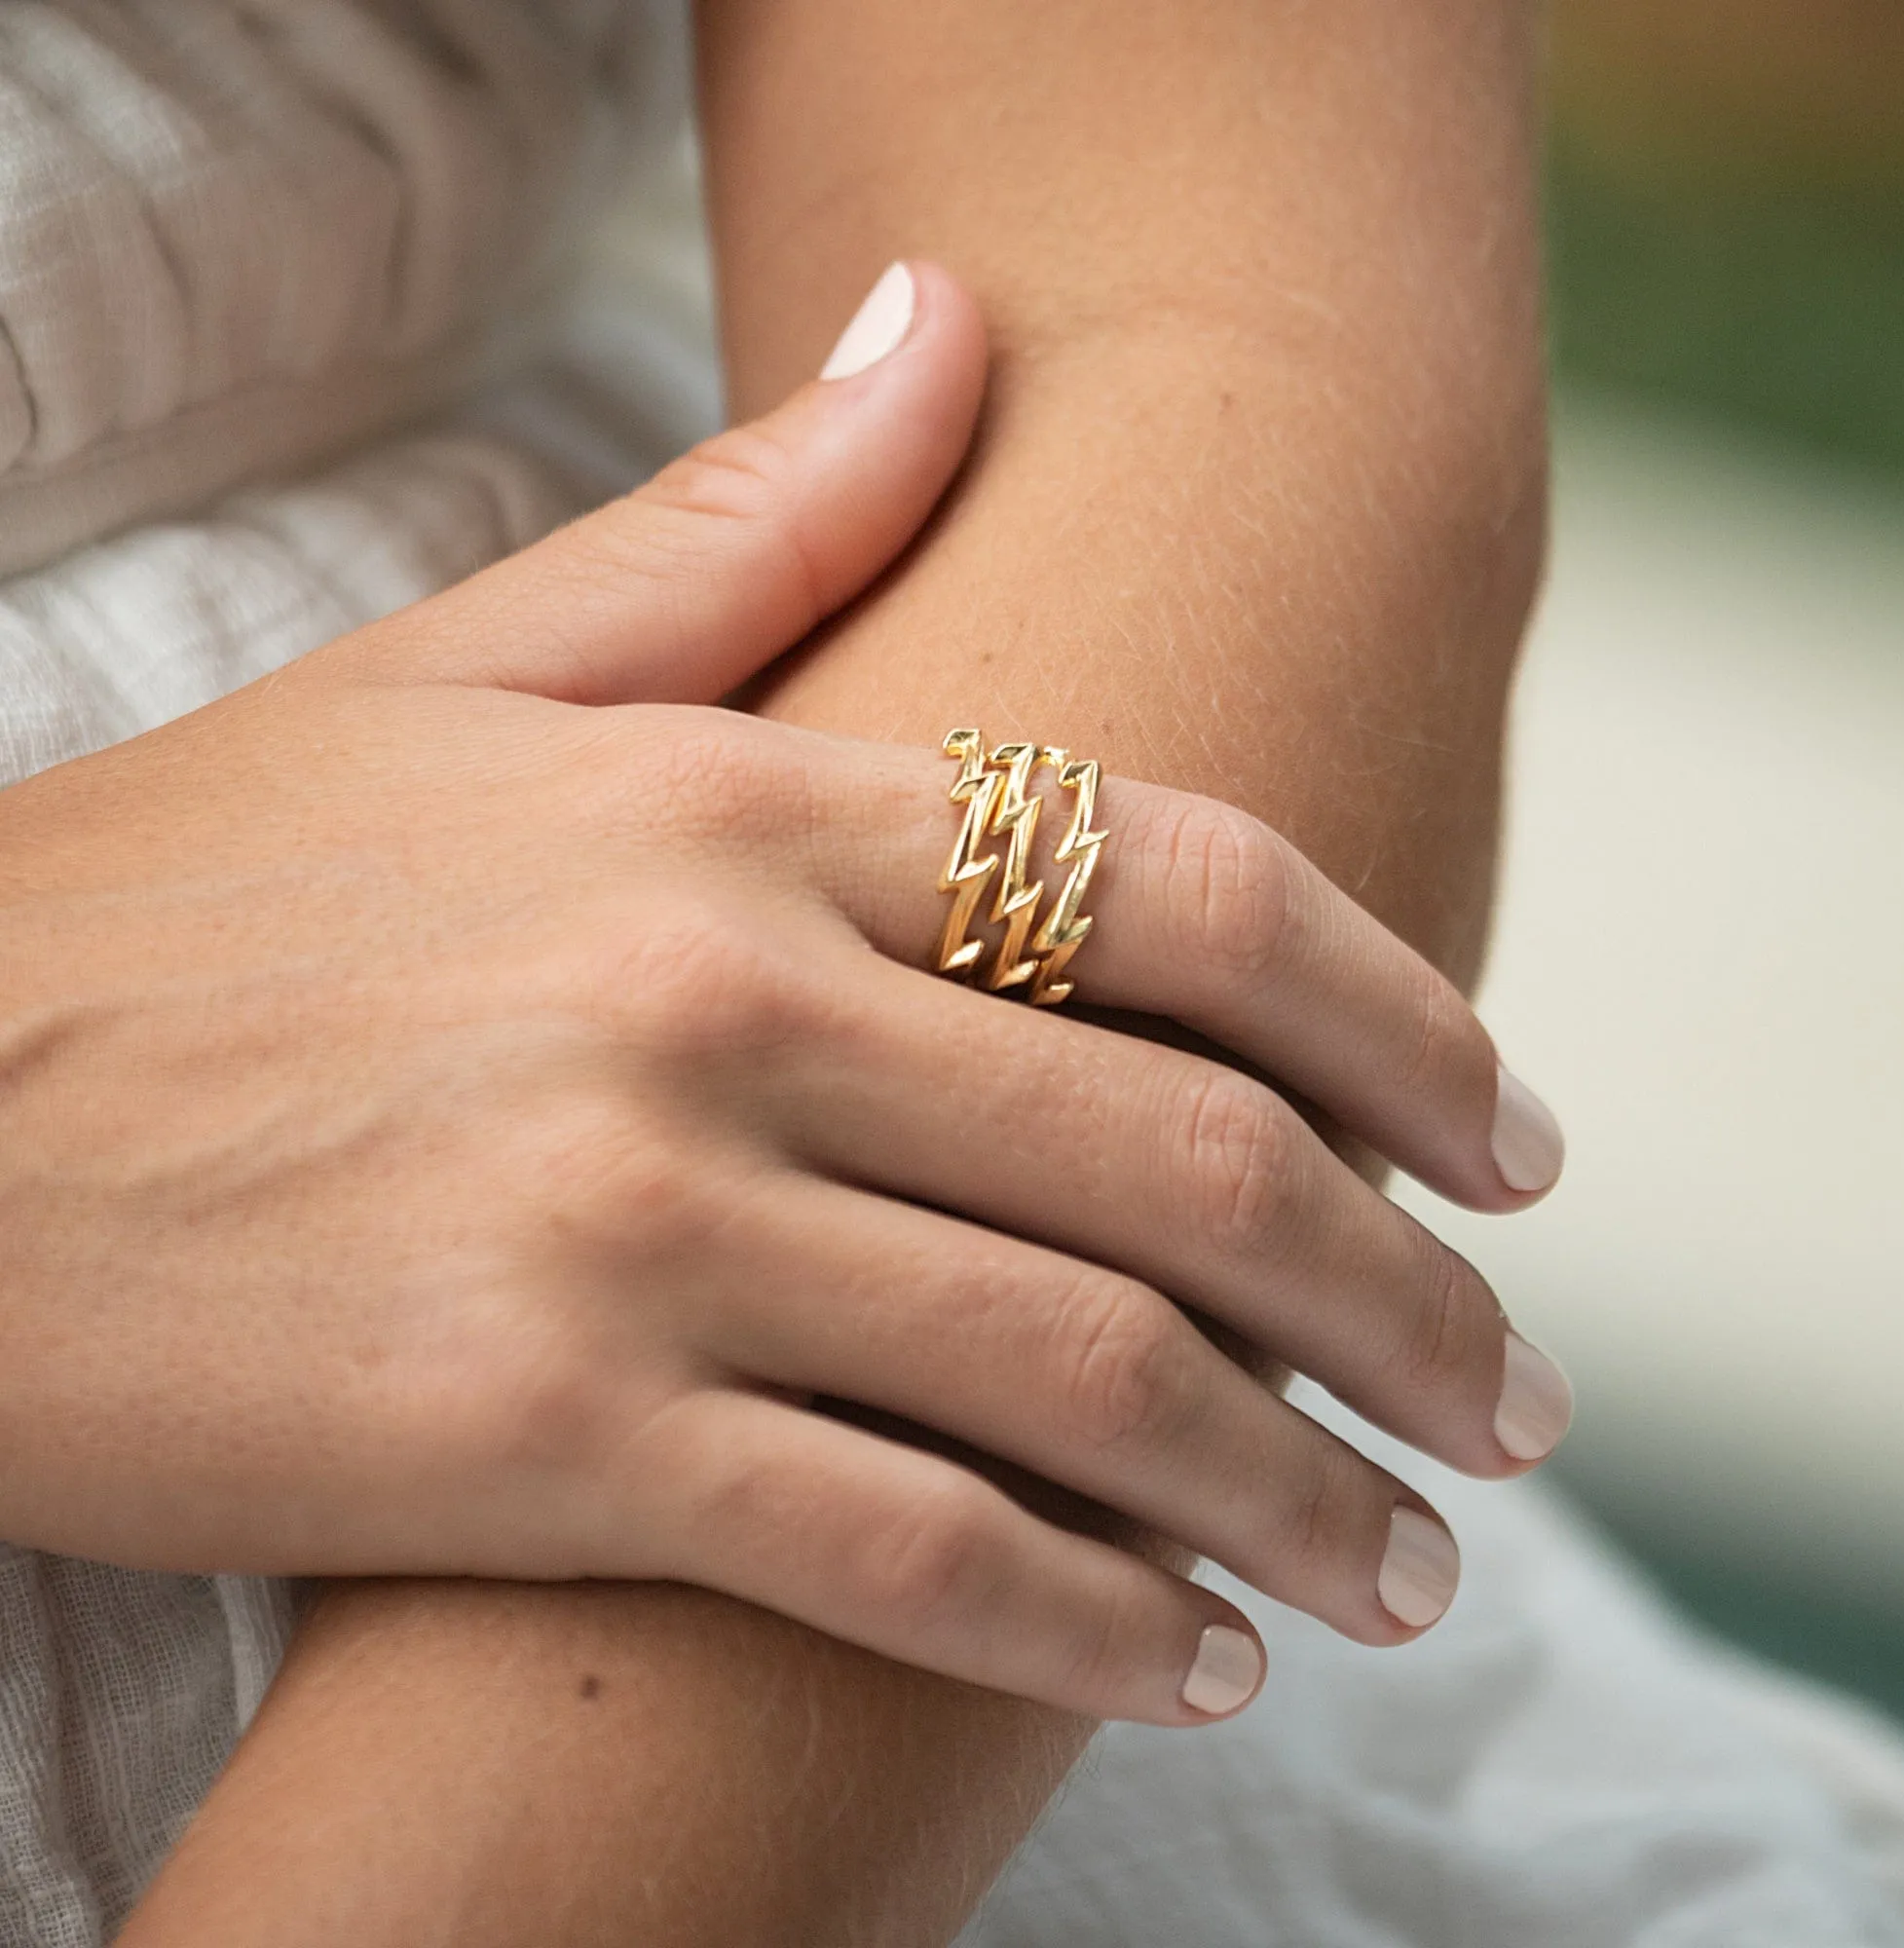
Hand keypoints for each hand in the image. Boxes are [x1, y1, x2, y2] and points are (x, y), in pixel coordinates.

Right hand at [0, 265, 1565, 1724]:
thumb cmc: (195, 901)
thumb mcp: (473, 673)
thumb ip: (751, 519)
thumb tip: (949, 323)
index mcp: (742, 797)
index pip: (1204, 892)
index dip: (1415, 1026)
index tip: (1518, 1147)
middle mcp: (731, 1000)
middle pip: (1199, 1160)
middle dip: (1405, 1304)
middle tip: (1510, 1398)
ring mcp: (641, 1229)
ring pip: (1091, 1383)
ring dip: (1296, 1495)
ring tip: (1405, 1564)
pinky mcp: (541, 1441)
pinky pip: (907, 1559)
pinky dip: (1085, 1624)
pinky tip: (1192, 1660)